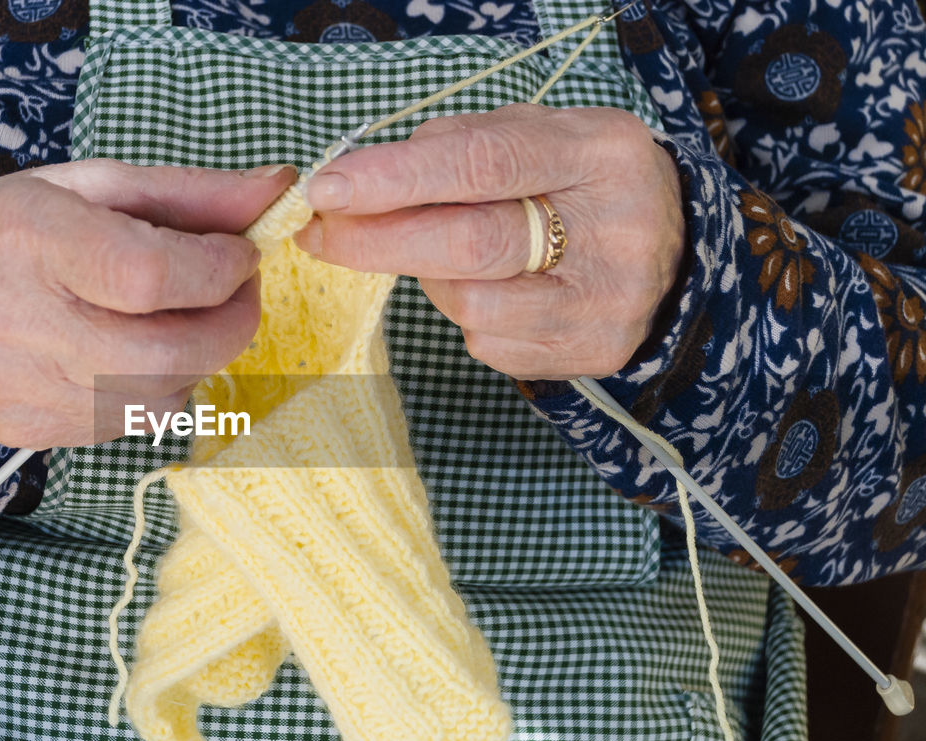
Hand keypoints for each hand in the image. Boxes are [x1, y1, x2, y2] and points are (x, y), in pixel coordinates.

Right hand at [0, 160, 295, 476]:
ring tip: (186, 318)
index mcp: (29, 239)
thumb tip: (278, 191)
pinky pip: (134, 423)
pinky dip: (162, 388)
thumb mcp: (84, 186)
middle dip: (231, 324)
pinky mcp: (30, 432)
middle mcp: (18, 320)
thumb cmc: (1, 233)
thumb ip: (186, 192)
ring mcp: (22, 388)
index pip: (148, 275)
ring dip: (201, 357)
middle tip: (238, 293)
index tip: (241, 255)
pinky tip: (142, 353)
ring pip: (161, 396)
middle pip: (168, 351)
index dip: (218, 271)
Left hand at [293, 105, 685, 379]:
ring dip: (429, 277)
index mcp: (600, 154)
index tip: (328, 187)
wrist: (671, 251)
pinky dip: (466, 313)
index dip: (398, 177)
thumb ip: (459, 146)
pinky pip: (487, 342)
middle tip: (320, 232)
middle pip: (470, 245)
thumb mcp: (536, 137)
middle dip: (378, 240)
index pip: (484, 164)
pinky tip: (491, 288)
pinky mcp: (590, 354)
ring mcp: (606, 303)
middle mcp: (615, 232)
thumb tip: (362, 178)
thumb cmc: (577, 184)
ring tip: (443, 252)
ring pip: (470, 304)